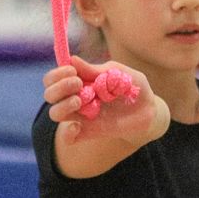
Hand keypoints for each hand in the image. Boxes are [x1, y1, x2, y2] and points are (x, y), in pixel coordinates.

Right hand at [43, 56, 161, 145]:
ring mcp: (81, 116)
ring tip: (81, 101)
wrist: (149, 110)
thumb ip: (95, 69)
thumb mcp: (117, 72)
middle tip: (79, 83)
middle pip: (49, 94)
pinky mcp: (89, 132)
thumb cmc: (133, 86)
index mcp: (79, 81)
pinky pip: (69, 138)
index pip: (53, 78)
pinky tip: (78, 126)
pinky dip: (68, 133)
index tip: (72, 71)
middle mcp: (76, 98)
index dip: (57, 73)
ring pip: (55, 113)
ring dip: (63, 105)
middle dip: (59, 87)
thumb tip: (72, 60)